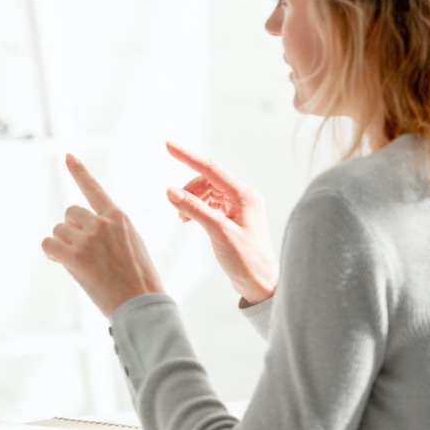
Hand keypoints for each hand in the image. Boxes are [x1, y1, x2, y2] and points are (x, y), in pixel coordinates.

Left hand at [42, 154, 163, 315]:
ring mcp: (88, 238)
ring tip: (82, 264)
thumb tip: (82, 231)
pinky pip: (49, 244)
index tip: (68, 156)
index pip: (94, 189)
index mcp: (119, 217)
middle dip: (71, 229)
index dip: (79, 172)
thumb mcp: (132, 244)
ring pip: (59, 230)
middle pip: (70, 213)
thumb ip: (110, 230)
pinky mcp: (74, 256)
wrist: (141, 304)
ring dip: (63, 244)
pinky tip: (62, 262)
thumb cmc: (139, 280)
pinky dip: (51, 252)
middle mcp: (102, 223)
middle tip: (82, 252)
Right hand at [163, 141, 278, 304]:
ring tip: (182, 219)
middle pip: (207, 180)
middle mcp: (243, 197)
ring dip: (191, 200)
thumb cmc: (247, 260)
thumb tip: (171, 191)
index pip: (210, 169)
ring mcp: (239, 207)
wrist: (261, 284)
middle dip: (188, 190)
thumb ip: (194, 209)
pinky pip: (210, 203)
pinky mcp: (234, 218)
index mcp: (244, 195)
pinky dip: (196, 208)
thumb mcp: (218, 232)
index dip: (187, 157)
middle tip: (175, 208)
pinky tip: (189, 220)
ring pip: (206, 192)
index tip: (168, 145)